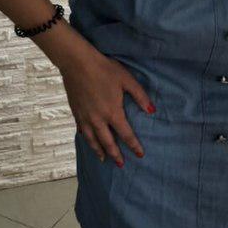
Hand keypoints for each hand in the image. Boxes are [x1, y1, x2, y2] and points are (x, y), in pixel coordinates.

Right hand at [59, 45, 155, 165]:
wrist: (77, 62)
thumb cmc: (104, 69)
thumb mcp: (127, 80)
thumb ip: (140, 96)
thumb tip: (152, 111)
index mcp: (113, 113)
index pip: (126, 135)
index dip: (134, 146)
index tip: (140, 155)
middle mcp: (98, 119)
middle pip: (108, 142)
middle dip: (115, 155)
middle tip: (121, 164)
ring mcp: (85, 117)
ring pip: (92, 139)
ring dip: (98, 150)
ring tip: (103, 159)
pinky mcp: (75, 111)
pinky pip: (81, 130)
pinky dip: (86, 138)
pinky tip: (87, 139)